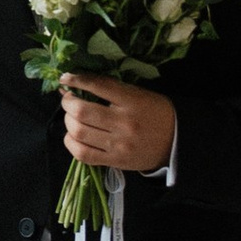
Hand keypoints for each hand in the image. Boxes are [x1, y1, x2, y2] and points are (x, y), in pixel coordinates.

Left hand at [60, 77, 175, 175]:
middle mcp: (124, 123)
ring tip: (71, 117)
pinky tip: (72, 136)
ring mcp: (119, 145)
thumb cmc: (155, 113)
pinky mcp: (115, 161)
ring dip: (68, 122)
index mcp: (132, 101)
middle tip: (68, 99)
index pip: (98, 86)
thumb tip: (77, 84)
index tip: (65, 79)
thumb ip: (111, 89)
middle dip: (68, 103)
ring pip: (79, 132)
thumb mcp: (139, 94)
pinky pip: (83, 154)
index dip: (77, 80)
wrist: (175, 142)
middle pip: (82, 112)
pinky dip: (71, 143)